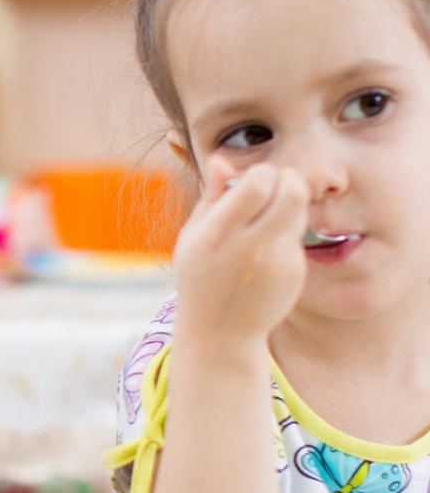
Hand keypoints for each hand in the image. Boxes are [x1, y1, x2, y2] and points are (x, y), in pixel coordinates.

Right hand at [173, 158, 308, 348]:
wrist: (219, 333)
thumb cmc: (200, 278)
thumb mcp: (192, 237)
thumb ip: (210, 197)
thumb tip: (222, 159)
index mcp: (216, 234)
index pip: (259, 182)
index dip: (262, 174)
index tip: (254, 182)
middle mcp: (248, 247)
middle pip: (293, 192)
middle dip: (289, 180)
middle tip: (278, 186)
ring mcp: (275, 261)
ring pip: (300, 212)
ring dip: (289, 205)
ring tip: (268, 218)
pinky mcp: (293, 272)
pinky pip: (298, 237)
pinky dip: (286, 235)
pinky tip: (267, 252)